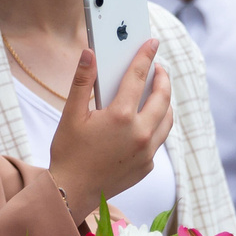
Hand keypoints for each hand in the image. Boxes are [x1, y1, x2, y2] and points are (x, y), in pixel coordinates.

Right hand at [47, 43, 175, 211]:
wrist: (73, 192)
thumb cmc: (68, 152)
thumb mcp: (71, 115)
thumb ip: (82, 82)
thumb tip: (88, 53)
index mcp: (120, 117)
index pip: (138, 77)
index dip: (146, 56)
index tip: (152, 43)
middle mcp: (139, 133)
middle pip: (162, 97)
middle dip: (163, 79)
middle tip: (159, 69)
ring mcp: (147, 151)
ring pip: (167, 120)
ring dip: (165, 103)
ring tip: (158, 94)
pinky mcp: (147, 165)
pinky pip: (158, 140)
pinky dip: (156, 126)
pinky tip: (146, 122)